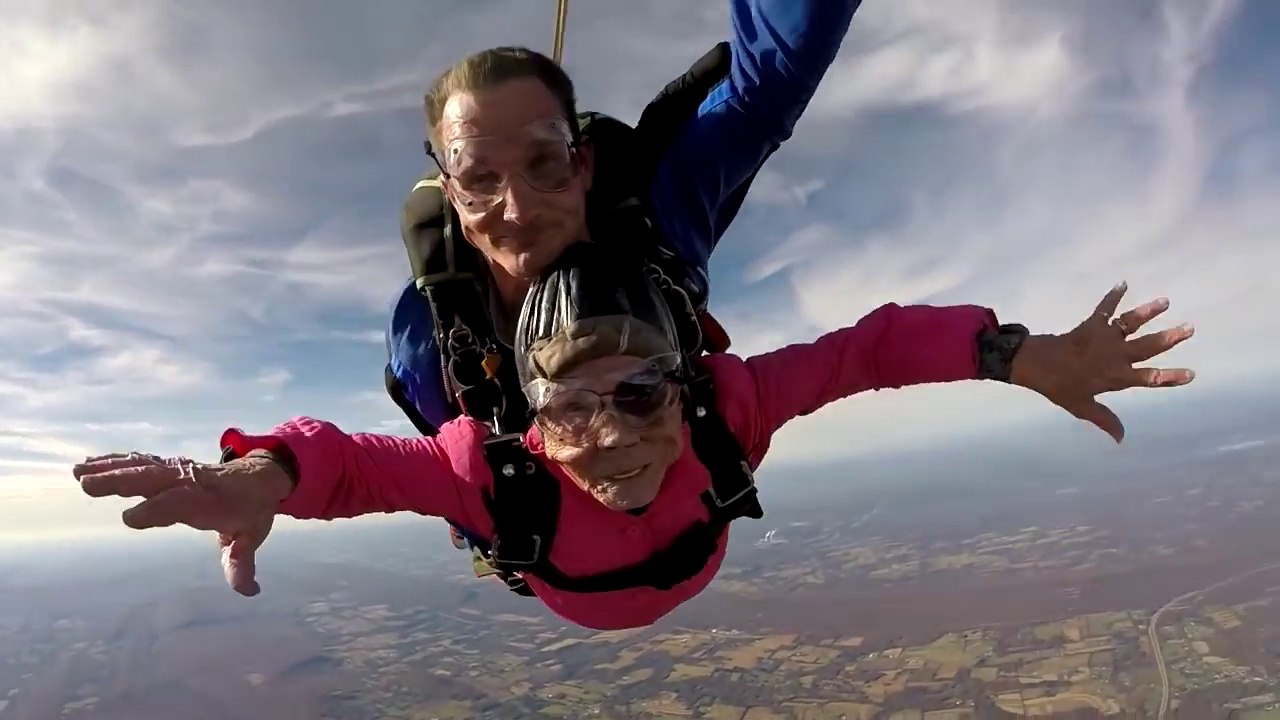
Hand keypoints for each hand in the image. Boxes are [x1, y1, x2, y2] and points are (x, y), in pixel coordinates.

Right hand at [72, 451, 294, 595]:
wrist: (260, 477)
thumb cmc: (251, 511)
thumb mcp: (252, 537)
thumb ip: (243, 563)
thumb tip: (249, 591)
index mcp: (209, 502)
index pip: (180, 504)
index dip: (157, 510)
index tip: (130, 518)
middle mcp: (190, 483)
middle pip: (154, 479)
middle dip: (122, 481)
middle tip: (88, 485)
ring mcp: (178, 472)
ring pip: (143, 467)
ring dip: (110, 468)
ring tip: (78, 473)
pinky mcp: (169, 467)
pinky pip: (141, 461)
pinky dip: (115, 461)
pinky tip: (88, 464)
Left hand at [1010, 282, 1195, 442]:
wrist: (1035, 364)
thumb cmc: (1059, 387)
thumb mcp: (1081, 407)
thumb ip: (1104, 419)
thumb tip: (1121, 439)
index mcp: (1116, 377)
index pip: (1148, 378)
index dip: (1170, 377)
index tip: (1191, 373)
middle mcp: (1115, 355)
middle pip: (1147, 346)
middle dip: (1170, 338)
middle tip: (1190, 328)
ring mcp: (1104, 338)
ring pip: (1131, 323)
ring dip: (1148, 312)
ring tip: (1165, 302)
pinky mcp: (1091, 325)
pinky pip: (1105, 308)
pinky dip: (1113, 295)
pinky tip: (1123, 282)